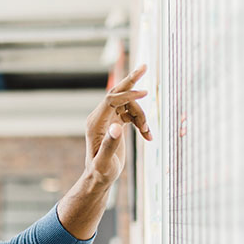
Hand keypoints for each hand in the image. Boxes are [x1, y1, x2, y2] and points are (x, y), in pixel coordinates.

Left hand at [84, 65, 149, 185]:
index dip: (128, 95)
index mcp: (95, 123)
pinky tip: (148, 136)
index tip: (146, 93)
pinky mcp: (115, 123)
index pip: (111, 100)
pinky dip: (141, 122)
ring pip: (129, 106)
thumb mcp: (104, 163)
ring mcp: (107, 119)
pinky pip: (131, 114)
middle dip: (132, 80)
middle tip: (145, 66)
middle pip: (117, 93)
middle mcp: (99, 117)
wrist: (99, 178)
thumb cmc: (101, 172)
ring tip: (148, 133)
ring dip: (142, 116)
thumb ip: (110, 145)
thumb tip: (117, 127)